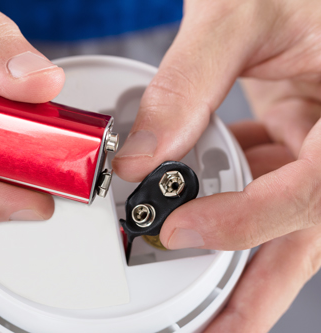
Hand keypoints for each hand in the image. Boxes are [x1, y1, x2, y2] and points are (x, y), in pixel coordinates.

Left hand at [112, 0, 320, 330]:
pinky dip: (234, 208)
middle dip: (258, 290)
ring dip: (241, 258)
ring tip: (202, 301)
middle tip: (215, 331)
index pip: (317, 189)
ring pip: (289, 218)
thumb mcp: (240, 13)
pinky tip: (195, 219)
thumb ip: (186, 85)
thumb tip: (136, 157)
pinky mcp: (303, 137)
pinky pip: (273, 186)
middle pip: (308, 231)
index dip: (251, 221)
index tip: (181, 232)